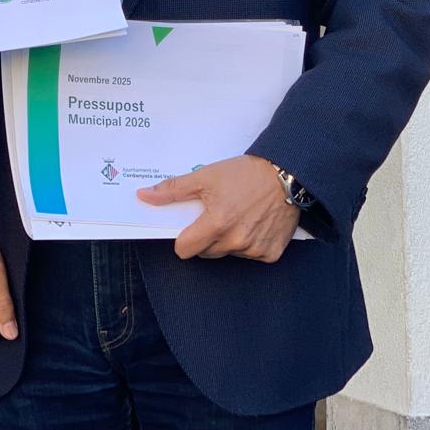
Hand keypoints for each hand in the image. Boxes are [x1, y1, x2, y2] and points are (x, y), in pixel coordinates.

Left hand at [136, 155, 299, 262]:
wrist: (285, 173)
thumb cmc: (244, 173)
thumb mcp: (205, 176)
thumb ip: (173, 190)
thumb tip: (144, 196)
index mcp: (216, 223)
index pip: (184, 250)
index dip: (183, 239)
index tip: (191, 227)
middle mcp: (235, 240)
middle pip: (206, 253)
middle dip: (207, 238)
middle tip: (219, 214)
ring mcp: (255, 249)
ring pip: (229, 254)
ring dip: (229, 240)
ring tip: (240, 215)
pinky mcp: (271, 253)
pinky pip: (252, 256)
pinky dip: (251, 244)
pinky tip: (256, 223)